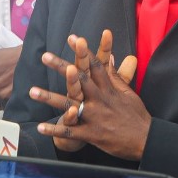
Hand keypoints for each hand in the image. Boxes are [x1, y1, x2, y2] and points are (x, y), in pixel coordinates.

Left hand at [31, 30, 149, 160]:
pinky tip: (40, 127)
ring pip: (68, 104)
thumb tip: (110, 58)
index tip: (73, 38)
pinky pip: (70, 132)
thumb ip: (116, 76)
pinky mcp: (92, 134)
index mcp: (108, 89)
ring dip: (49, 98)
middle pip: (78, 79)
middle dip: (60, 67)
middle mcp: (99, 99)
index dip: (83, 51)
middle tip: (45, 56)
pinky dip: (55, 130)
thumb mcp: (128, 93)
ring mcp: (94, 117)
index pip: (94, 65)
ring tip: (32, 91)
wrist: (146, 139)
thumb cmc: (137, 116)